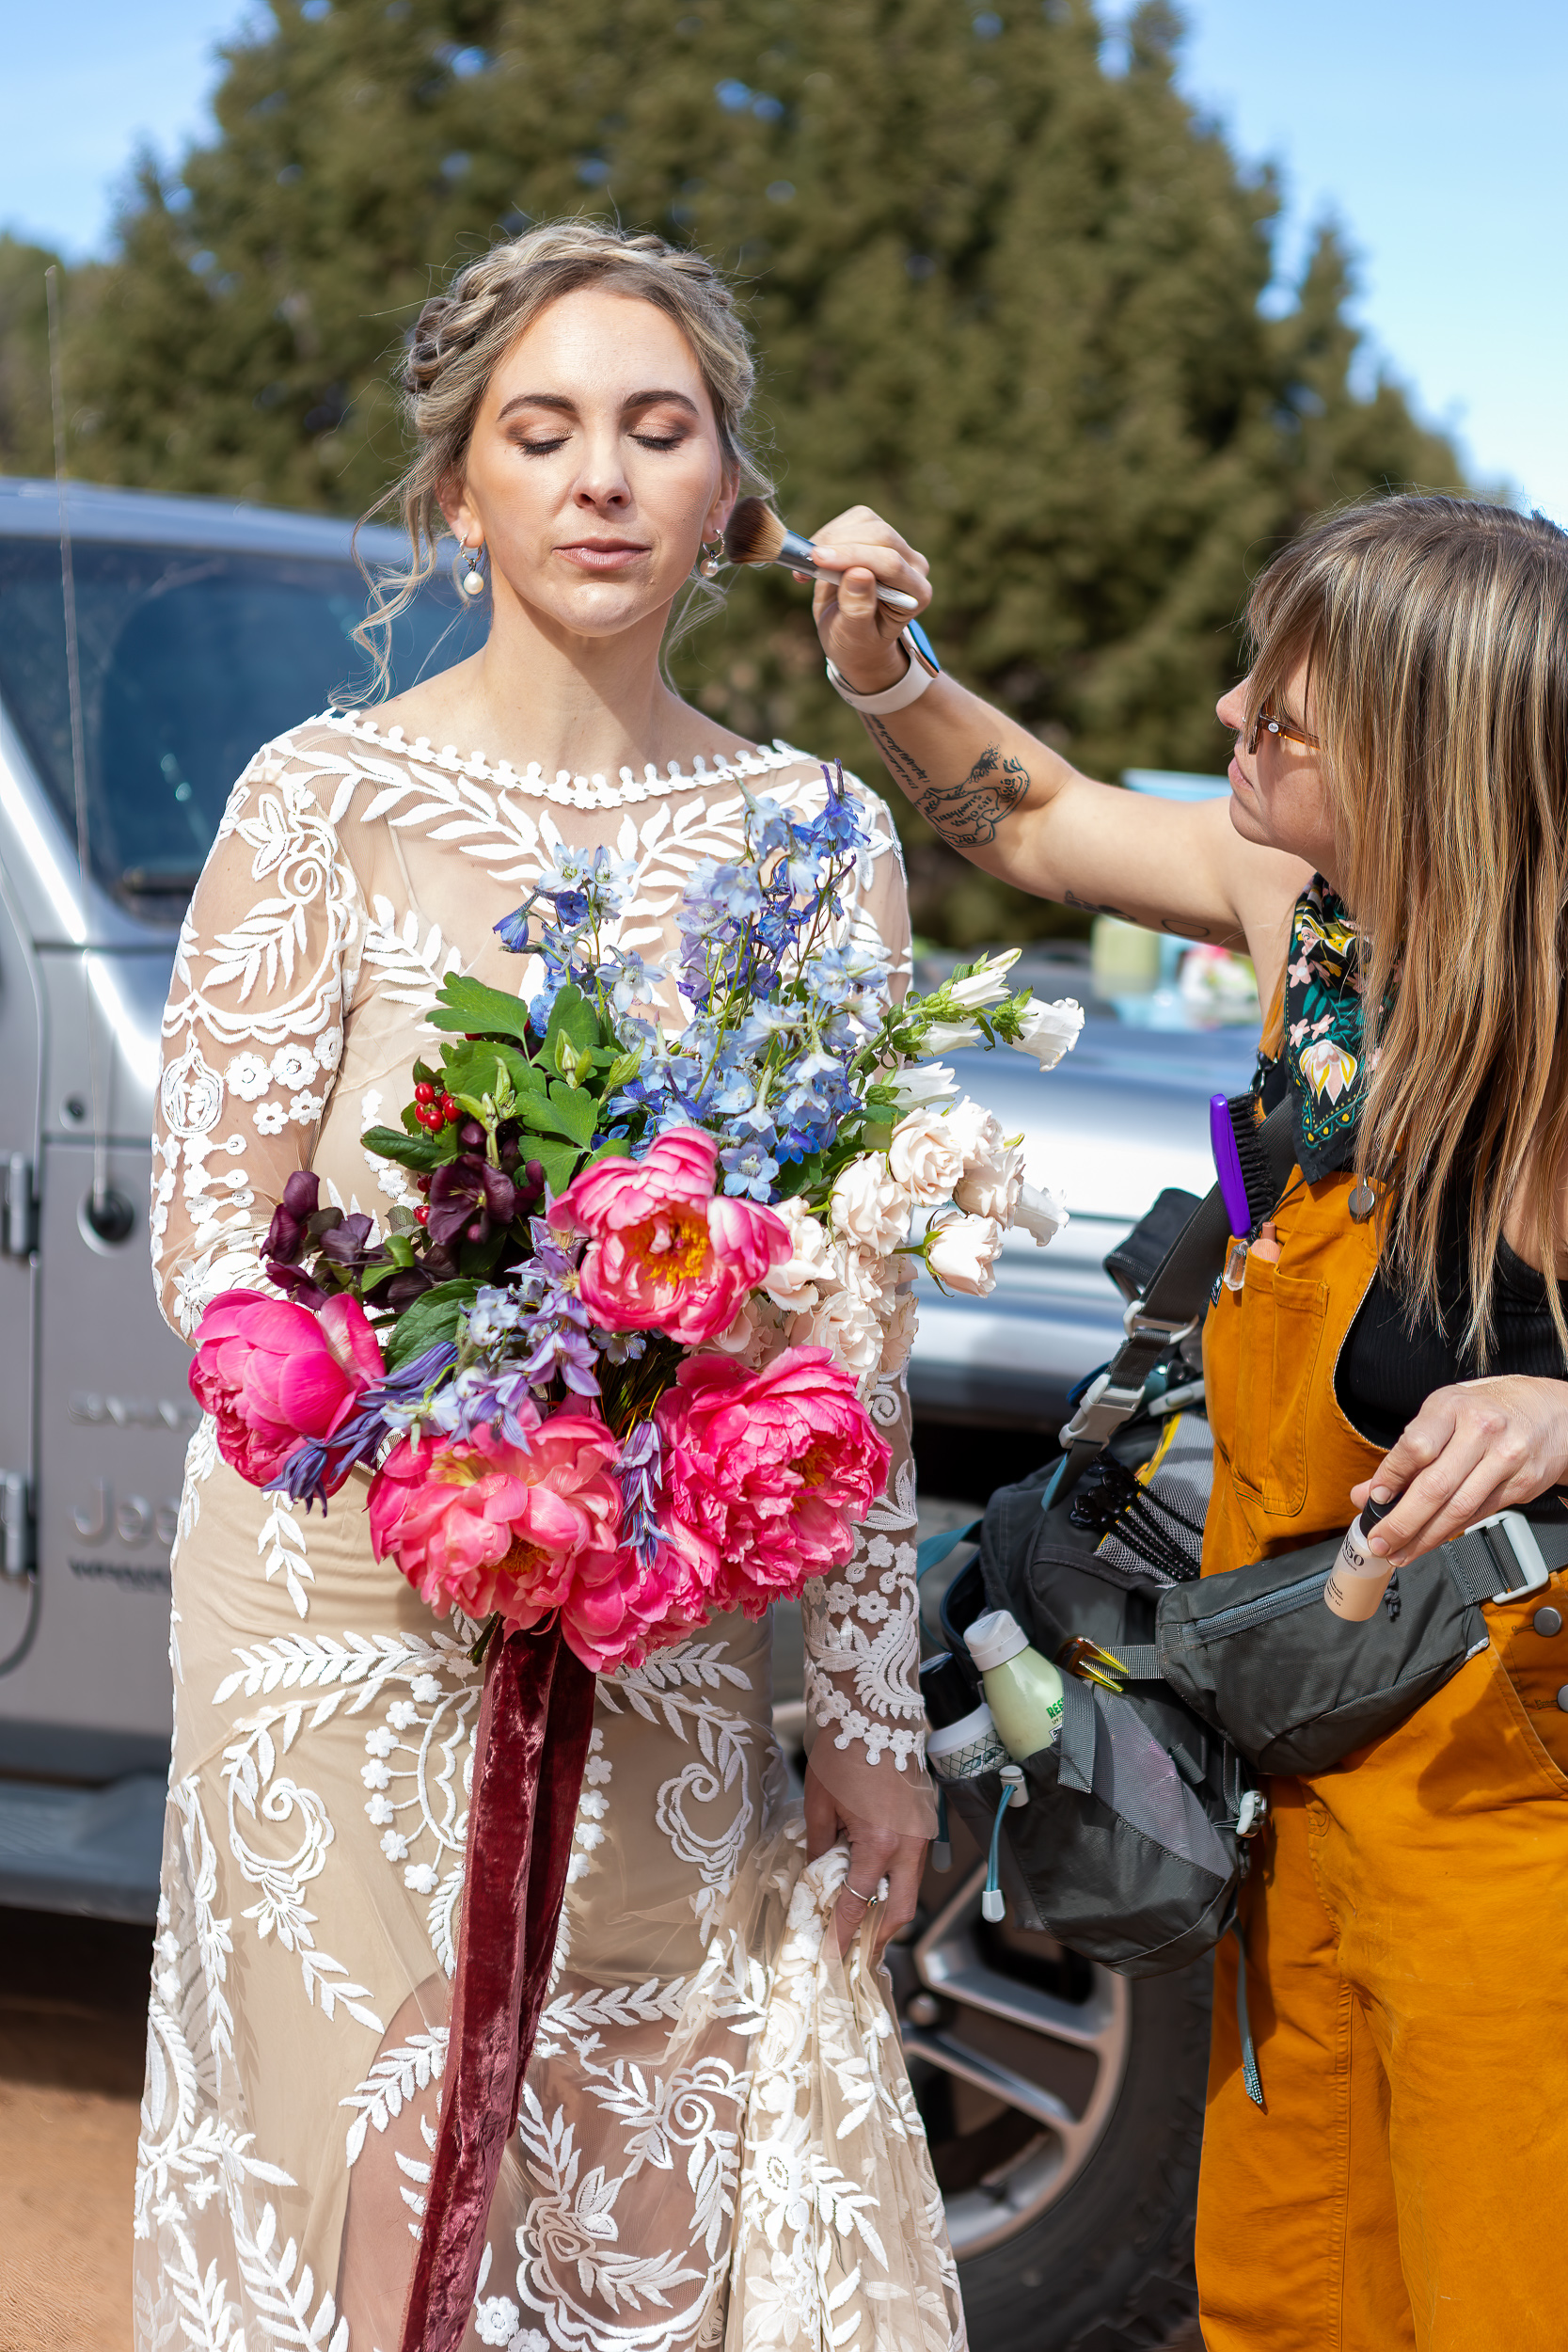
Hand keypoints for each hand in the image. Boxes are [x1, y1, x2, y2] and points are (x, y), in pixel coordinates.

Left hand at [803, 1756, 928, 1960]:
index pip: (858, 1904)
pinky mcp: (925, 1823)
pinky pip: (912, 1865)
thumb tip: (819, 1876)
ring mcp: (922, 1835)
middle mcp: (908, 1846)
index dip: (841, 1934)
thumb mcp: (820, 1804)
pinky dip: (895, 1881)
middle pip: (899, 1911)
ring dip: (888, 1909)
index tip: (829, 1954)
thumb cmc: (844, 1752)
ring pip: (910, 1889)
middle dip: (878, 1937)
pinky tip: (874, 1883)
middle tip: (855, 1953)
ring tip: (862, 1922)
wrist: (877, 1712)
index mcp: (879, 1845)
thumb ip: (821, 1847)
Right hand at [805, 505, 930, 695]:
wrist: (852, 636)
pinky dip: (828, 534)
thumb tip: (858, 573)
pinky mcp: (877, 534)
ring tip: (811, 566)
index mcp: (917, 594)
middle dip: (841, 544)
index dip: (853, 557)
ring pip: (866, 521)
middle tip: (809, 562)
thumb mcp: (853, 636)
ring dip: (832, 538)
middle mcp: (914, 566)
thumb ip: (857, 609)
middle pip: (881, 535)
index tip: (817, 560)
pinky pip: (854, 519)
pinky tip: (817, 559)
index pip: (890, 562)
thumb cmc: (855, 642)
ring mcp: (898, 546)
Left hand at [1349, 1376, 1567, 1565]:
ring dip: (1424, 1537)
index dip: (1390, 1477)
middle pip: (1435, 1486)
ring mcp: (1505, 1459)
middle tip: (1381, 1541)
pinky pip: (1479, 1515)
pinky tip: (1432, 1541)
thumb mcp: (1442, 1415)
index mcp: (1452, 1407)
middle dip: (1402, 1521)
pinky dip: (1451, 1532)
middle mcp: (1481, 1431)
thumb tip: (1366, 1492)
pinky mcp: (1521, 1484)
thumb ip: (1405, 1453)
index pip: (1416, 1447)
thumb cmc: (1487, 1410)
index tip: (1373, 1500)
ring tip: (1401, 1551)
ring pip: (1459, 1508)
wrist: (1551, 1412)